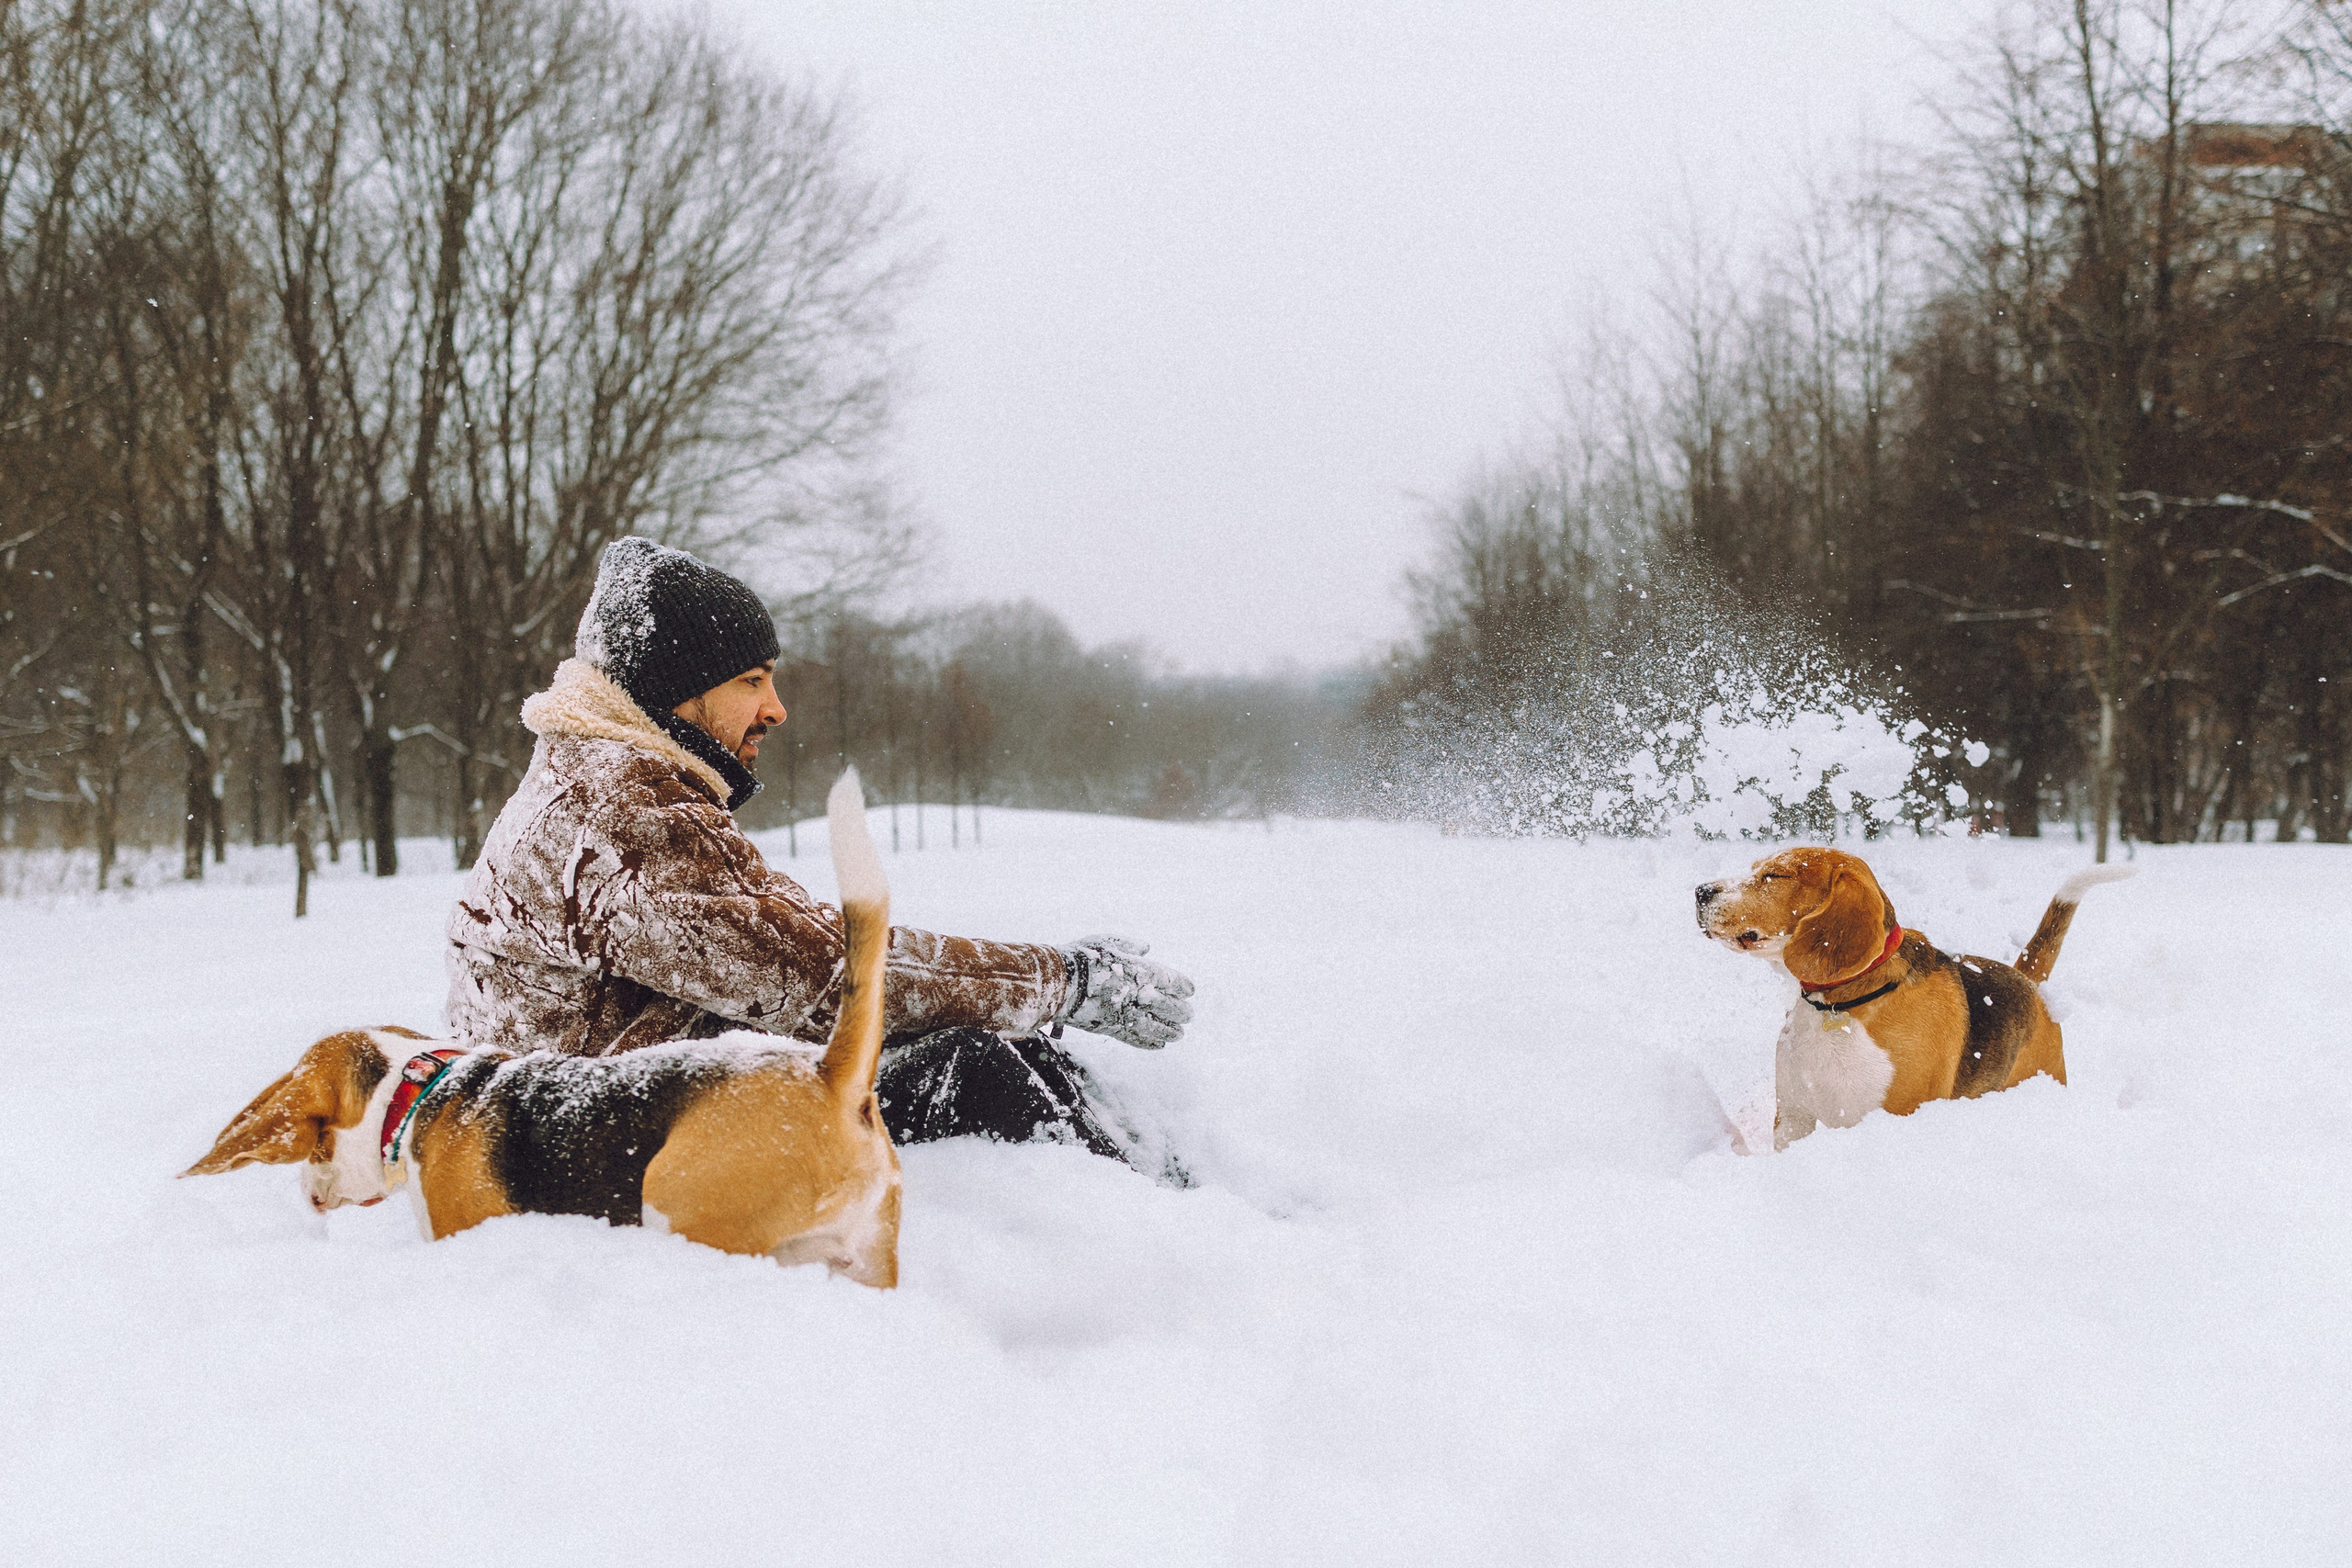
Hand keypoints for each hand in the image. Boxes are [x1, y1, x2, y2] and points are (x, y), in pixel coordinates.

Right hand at [1057, 934, 1194, 1048]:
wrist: (1059, 982)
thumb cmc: (1082, 957)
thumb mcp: (1107, 942)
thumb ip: (1129, 945)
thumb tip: (1146, 947)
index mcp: (1142, 971)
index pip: (1172, 981)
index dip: (1183, 987)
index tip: (1190, 991)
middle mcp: (1139, 995)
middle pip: (1169, 1007)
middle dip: (1181, 1012)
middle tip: (1189, 1016)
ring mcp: (1126, 1014)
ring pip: (1156, 1027)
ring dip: (1169, 1031)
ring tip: (1179, 1034)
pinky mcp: (1112, 1028)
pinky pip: (1136, 1039)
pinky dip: (1148, 1043)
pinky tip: (1158, 1045)